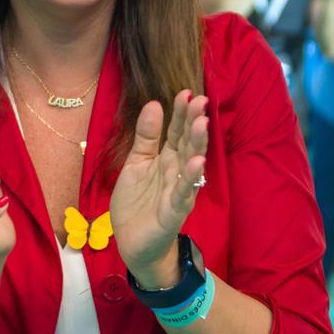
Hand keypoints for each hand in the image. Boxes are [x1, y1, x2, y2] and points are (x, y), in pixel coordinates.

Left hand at [110, 91, 208, 287]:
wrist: (132, 241)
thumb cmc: (137, 202)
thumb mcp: (136, 163)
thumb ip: (145, 137)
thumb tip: (153, 104)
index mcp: (167, 158)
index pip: (176, 131)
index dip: (181, 113)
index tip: (186, 93)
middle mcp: (177, 171)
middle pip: (187, 143)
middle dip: (193, 122)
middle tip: (200, 100)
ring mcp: (179, 190)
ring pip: (191, 164)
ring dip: (197, 144)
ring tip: (202, 123)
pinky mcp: (175, 210)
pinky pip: (184, 192)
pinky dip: (189, 178)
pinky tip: (196, 162)